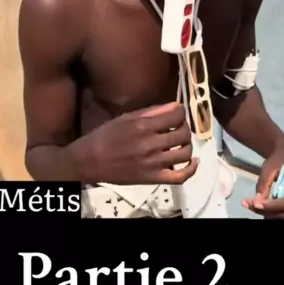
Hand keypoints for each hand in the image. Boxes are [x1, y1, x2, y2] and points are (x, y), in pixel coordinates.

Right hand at [71, 101, 198, 185]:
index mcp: (143, 126)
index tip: (176, 113)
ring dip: (187, 145)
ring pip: (185, 153)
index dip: (180, 112)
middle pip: (183, 133)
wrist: (90, 161)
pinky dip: (191, 169)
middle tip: (177, 127)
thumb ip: (151, 112)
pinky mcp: (154, 178)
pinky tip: (193, 162)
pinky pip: (180, 176)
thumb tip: (174, 105)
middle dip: (183, 127)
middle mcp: (151, 144)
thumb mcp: (126, 118)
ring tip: (179, 142)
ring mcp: (154, 163)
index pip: (176, 114)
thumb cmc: (106, 136)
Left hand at [242, 144, 283, 218]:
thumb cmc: (278, 160)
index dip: (275, 205)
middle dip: (271, 212)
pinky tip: (263, 209)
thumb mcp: (268, 167)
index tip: (256, 205)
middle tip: (251, 206)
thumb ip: (264, 183)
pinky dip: (275, 214)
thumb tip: (257, 201)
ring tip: (255, 207)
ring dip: (272, 215)